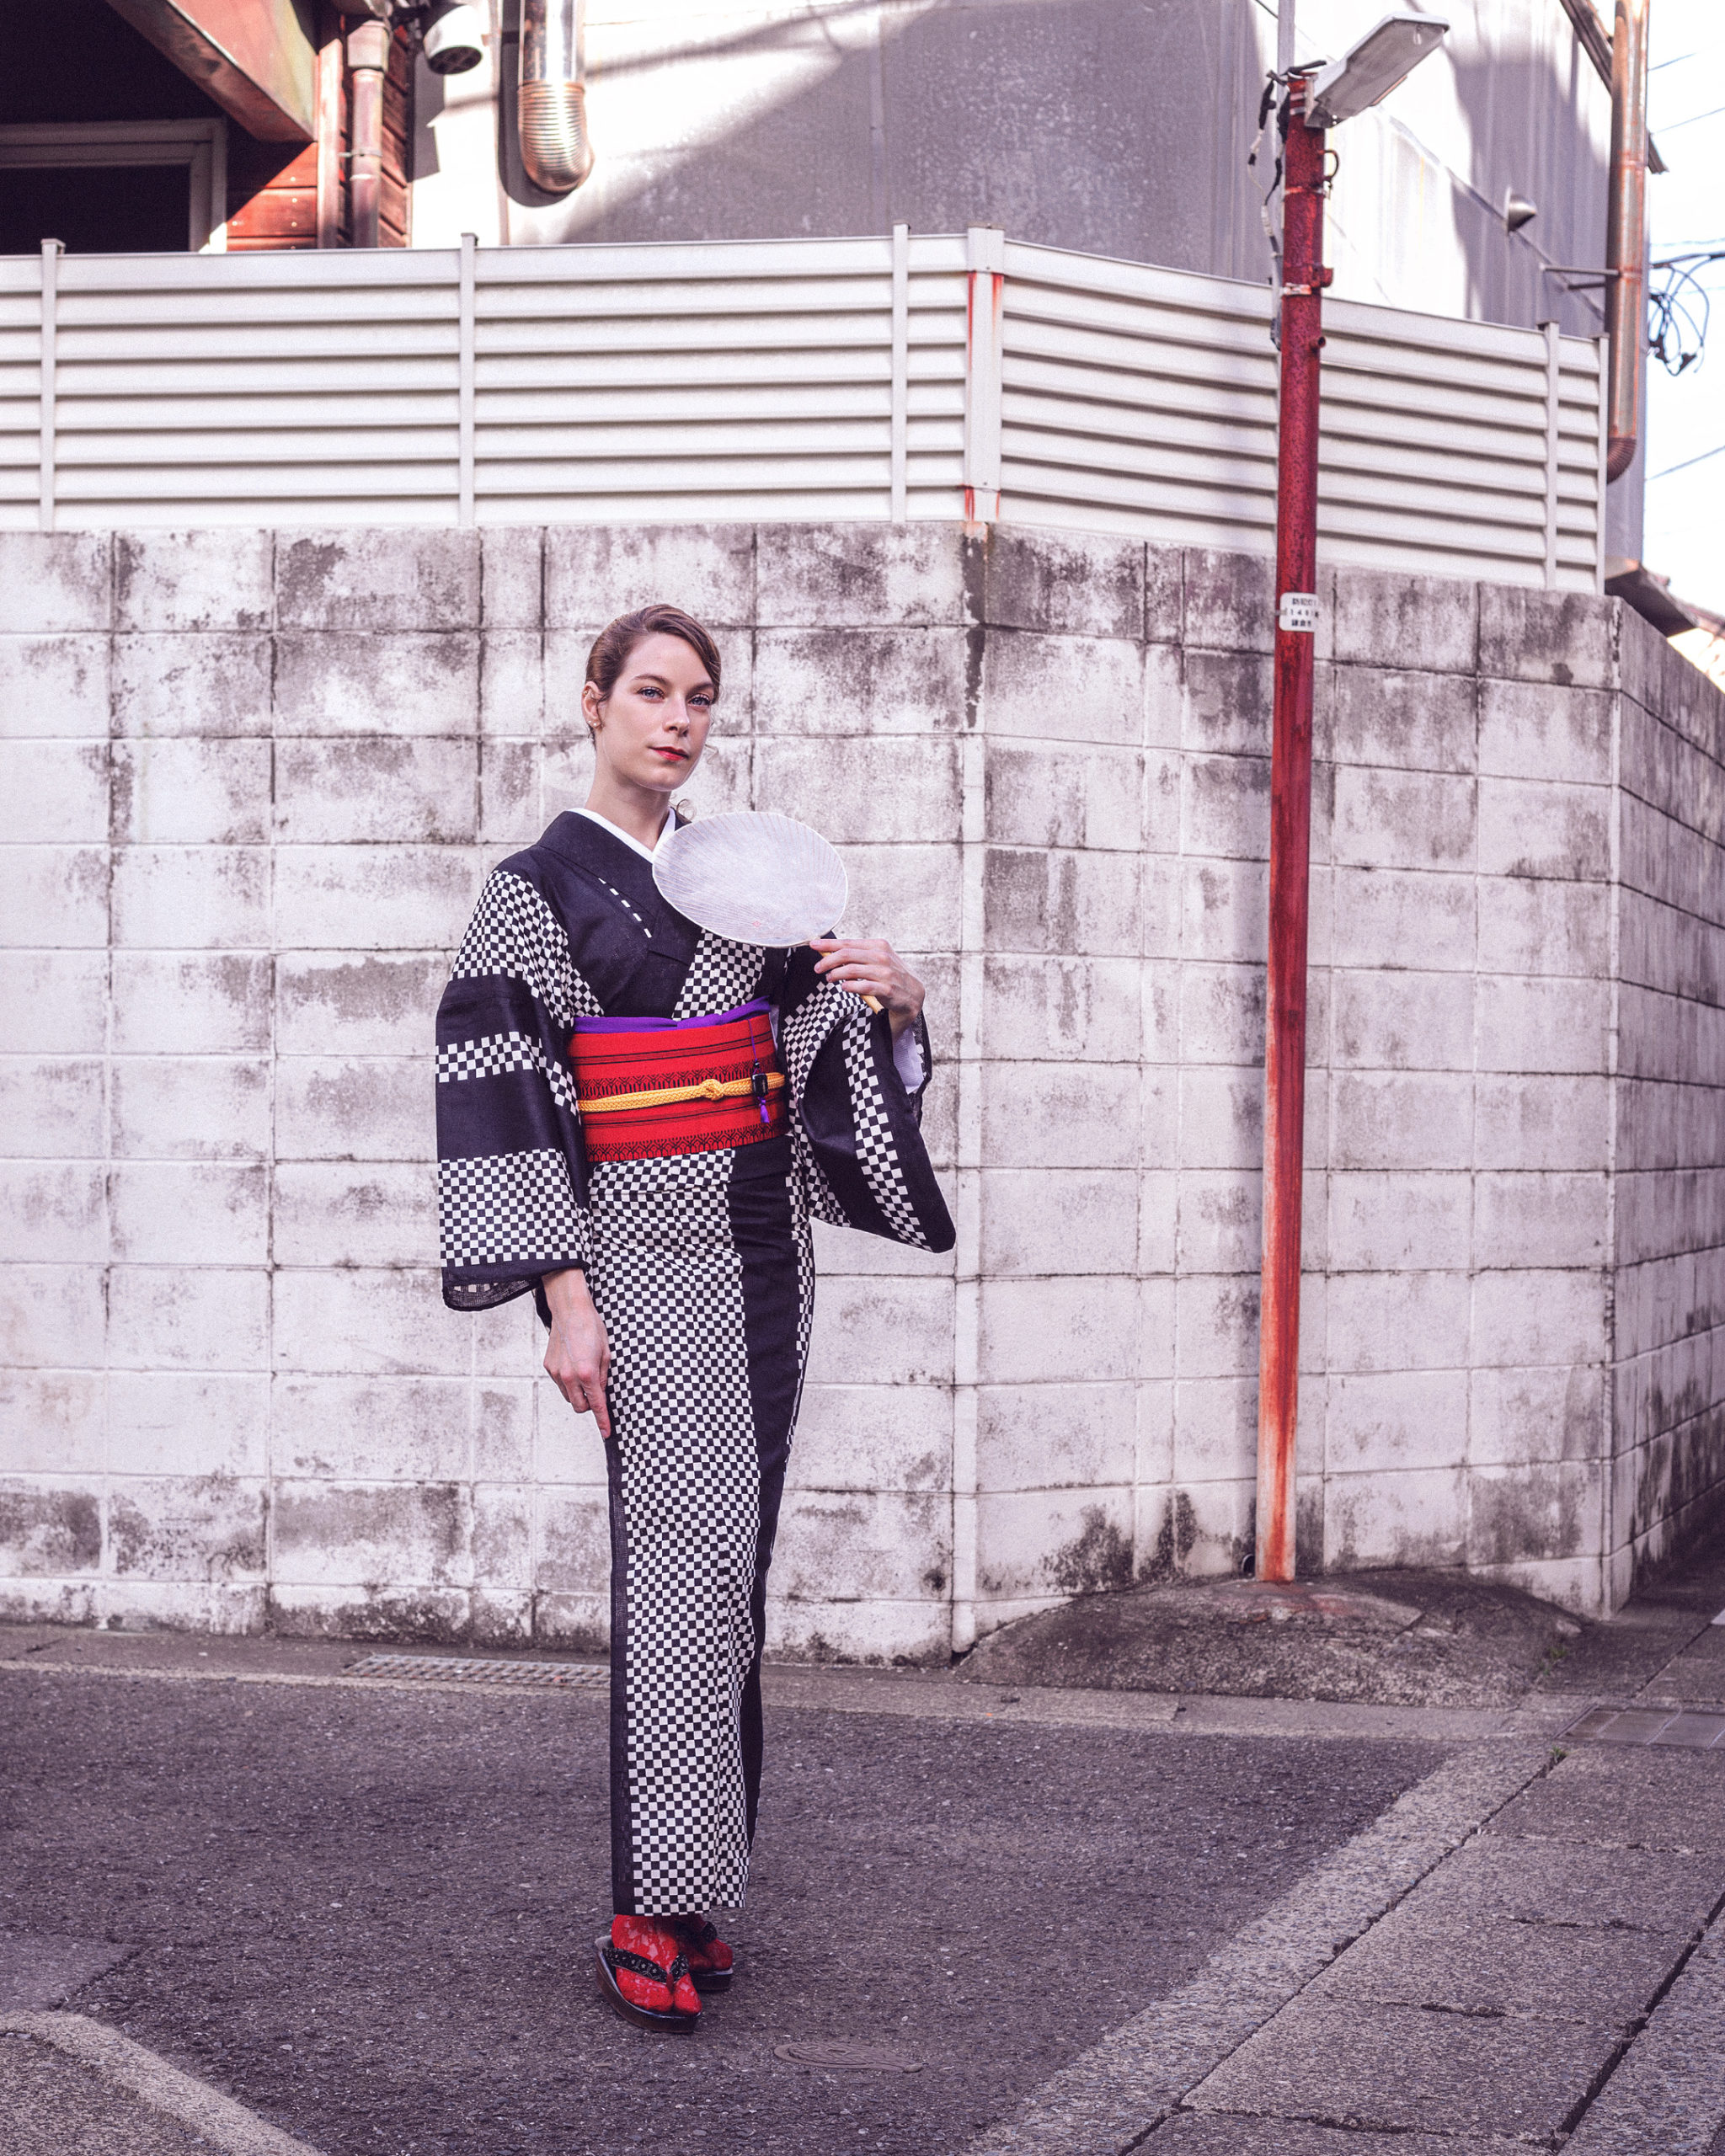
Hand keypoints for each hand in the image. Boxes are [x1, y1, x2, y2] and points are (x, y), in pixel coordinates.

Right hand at [542, 1267, 611, 1437]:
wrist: (570, 1311)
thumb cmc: (592, 1328)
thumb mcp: (607, 1354)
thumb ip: (604, 1377)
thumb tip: (601, 1392)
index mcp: (587, 1373)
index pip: (596, 1405)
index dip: (602, 1421)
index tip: (607, 1432)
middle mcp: (569, 1376)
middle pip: (579, 1406)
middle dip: (589, 1405)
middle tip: (597, 1391)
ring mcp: (556, 1373)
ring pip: (569, 1397)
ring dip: (578, 1393)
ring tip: (585, 1373)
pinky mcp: (549, 1367)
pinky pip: (561, 1384)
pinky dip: (569, 1382)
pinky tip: (574, 1365)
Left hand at [809, 937, 923, 1039]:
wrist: (913, 994)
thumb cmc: (890, 975)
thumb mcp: (878, 960)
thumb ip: (858, 955)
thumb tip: (831, 953)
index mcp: (879, 946)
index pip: (848, 943)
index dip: (829, 944)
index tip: (814, 945)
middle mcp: (882, 957)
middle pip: (847, 955)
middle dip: (828, 960)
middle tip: (818, 968)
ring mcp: (885, 973)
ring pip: (852, 971)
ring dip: (836, 975)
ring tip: (829, 978)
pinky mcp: (887, 989)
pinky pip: (862, 987)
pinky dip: (850, 987)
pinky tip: (844, 987)